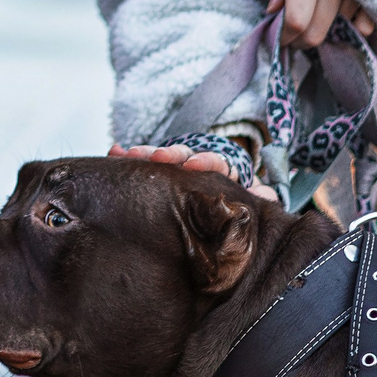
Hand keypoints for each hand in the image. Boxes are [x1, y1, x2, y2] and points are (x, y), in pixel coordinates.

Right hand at [110, 143, 281, 203]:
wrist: (241, 224)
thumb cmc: (249, 215)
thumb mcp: (259, 207)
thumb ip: (261, 200)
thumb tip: (262, 195)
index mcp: (228, 172)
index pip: (217, 160)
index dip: (206, 160)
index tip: (193, 164)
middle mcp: (202, 167)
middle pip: (186, 155)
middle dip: (169, 153)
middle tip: (155, 157)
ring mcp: (183, 174)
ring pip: (164, 160)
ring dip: (145, 155)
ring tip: (123, 152)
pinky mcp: (168, 182)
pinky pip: (149, 169)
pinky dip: (133, 160)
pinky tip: (114, 152)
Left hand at [268, 0, 375, 49]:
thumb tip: (272, 12)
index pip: (297, 18)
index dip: (284, 35)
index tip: (276, 37)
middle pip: (317, 32)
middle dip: (300, 41)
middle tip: (292, 36)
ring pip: (338, 28)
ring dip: (324, 29)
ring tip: (315, 16)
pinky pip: (365, 24)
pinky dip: (352, 25)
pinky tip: (342, 16)